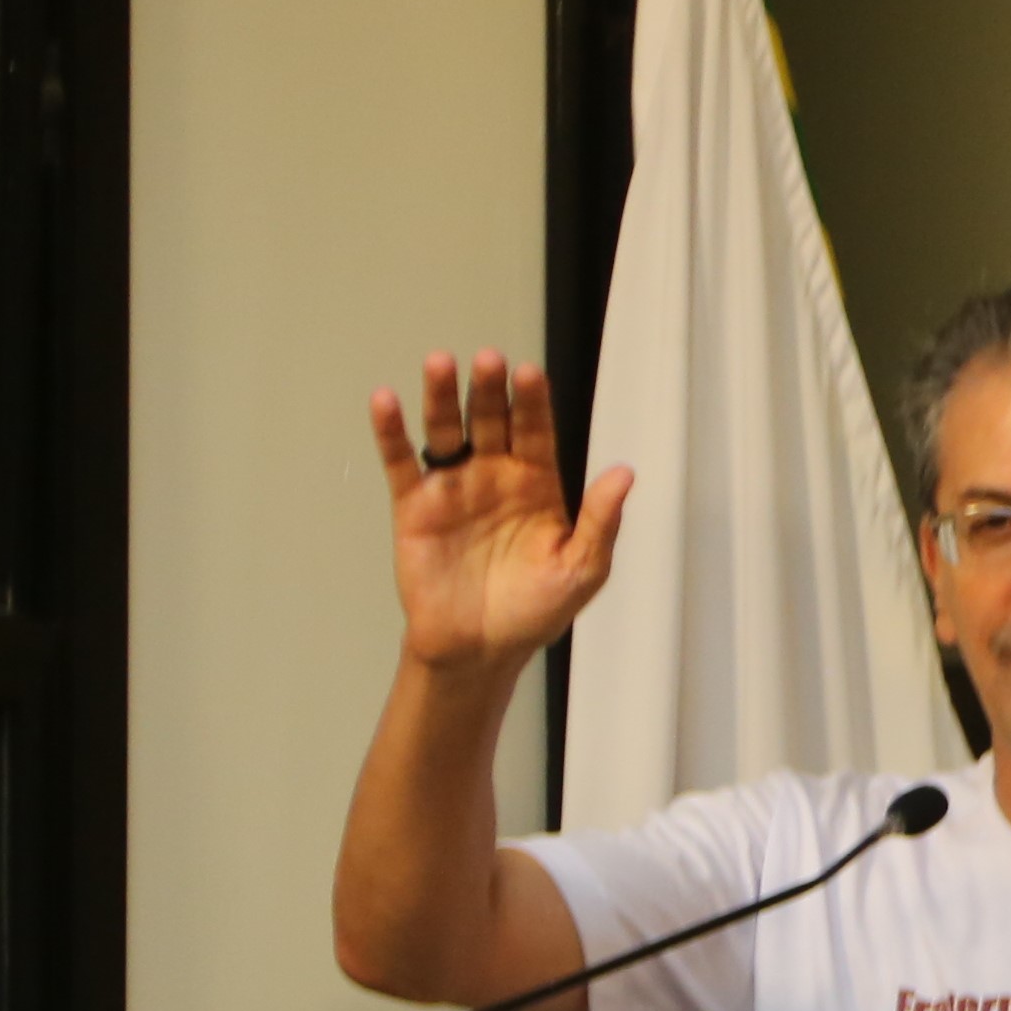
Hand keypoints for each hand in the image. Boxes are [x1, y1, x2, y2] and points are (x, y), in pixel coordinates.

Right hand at [367, 352, 631, 675]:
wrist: (481, 650)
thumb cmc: (535, 611)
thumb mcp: (581, 569)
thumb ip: (601, 521)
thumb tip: (625, 473)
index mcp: (538, 486)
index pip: (537, 432)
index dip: (534, 404)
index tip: (530, 374)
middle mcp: (495, 477)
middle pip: (492, 421)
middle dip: (490, 391)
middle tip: (489, 361)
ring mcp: (454, 487)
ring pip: (446, 430)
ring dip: (442, 397)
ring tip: (440, 363)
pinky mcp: (415, 505)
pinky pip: (401, 461)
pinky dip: (391, 432)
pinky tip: (386, 400)